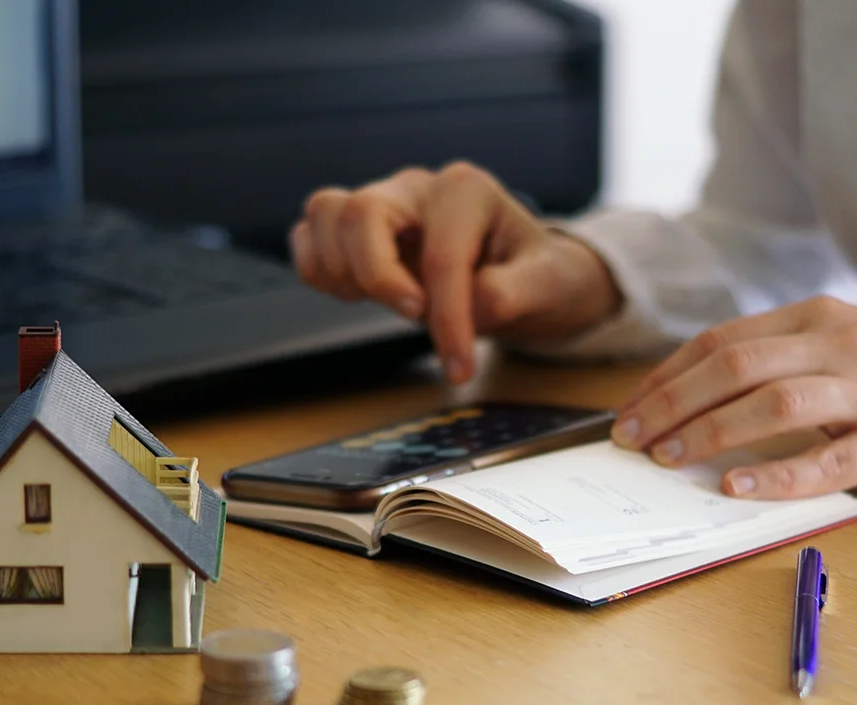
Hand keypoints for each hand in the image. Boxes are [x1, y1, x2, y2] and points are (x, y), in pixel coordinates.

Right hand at [290, 162, 622, 383]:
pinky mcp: (356, 226)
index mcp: (467, 191)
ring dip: (345, 272)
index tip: (458, 366)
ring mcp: (382, 201)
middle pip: (362, 213)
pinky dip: (319, 270)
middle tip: (413, 317)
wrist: (522, 273)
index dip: (447, 317)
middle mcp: (417, 187)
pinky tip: (358, 294)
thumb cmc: (533, 273)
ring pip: (326, 215)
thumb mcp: (548, 283)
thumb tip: (479, 301)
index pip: (442, 255)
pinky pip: (308, 234)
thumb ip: (517, 291)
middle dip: (380, 279)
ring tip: (391, 302)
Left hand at [610, 296, 856, 498]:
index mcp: (819, 317)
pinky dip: (778, 474)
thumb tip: (704, 391)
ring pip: (776, 404)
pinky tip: (737, 486)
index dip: (669, 375)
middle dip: (672, 403)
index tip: (632, 407)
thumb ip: (785, 354)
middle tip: (630, 437)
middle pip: (737, 366)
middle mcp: (842, 344)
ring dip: (712, 431)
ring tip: (669, 458)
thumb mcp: (848, 338)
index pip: (724, 340)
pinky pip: (829, 459)